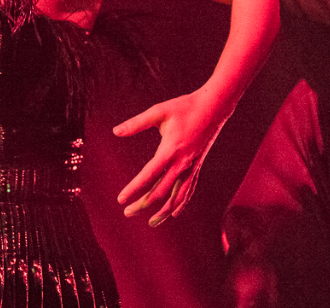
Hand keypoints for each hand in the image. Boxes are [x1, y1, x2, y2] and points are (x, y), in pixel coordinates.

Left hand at [113, 90, 227, 225]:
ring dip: (163, 212)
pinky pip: (189, 190)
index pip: (148, 176)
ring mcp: (192, 167)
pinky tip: (175, 213)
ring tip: (151, 223)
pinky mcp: (198, 167)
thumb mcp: (158, 112)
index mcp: (169, 150)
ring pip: (177, 197)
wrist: (214, 107)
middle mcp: (182, 163)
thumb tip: (115, 131)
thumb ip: (136, 123)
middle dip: (143, 205)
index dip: (134, 189)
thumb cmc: (184, 107)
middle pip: (160, 192)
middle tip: (128, 213)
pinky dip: (181, 204)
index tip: (121, 199)